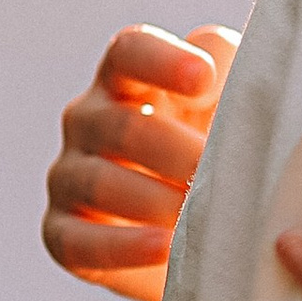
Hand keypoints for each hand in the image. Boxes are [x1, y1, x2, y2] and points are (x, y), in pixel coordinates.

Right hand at [43, 22, 239, 300]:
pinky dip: (124, 246)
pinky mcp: (63, 235)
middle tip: (223, 172)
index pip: (130, 52)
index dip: (162, 61)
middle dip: (177, 152)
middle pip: (121, 126)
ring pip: (100, 182)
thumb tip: (225, 73)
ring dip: (156, 200)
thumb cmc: (225, 149)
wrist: (210, 230)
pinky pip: (80, 241)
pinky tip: (165, 248)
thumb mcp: (238, 104)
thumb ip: (235, 70)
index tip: (205, 79)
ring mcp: (69, 177)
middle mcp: (89, 120)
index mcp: (128, 78)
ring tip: (202, 214)